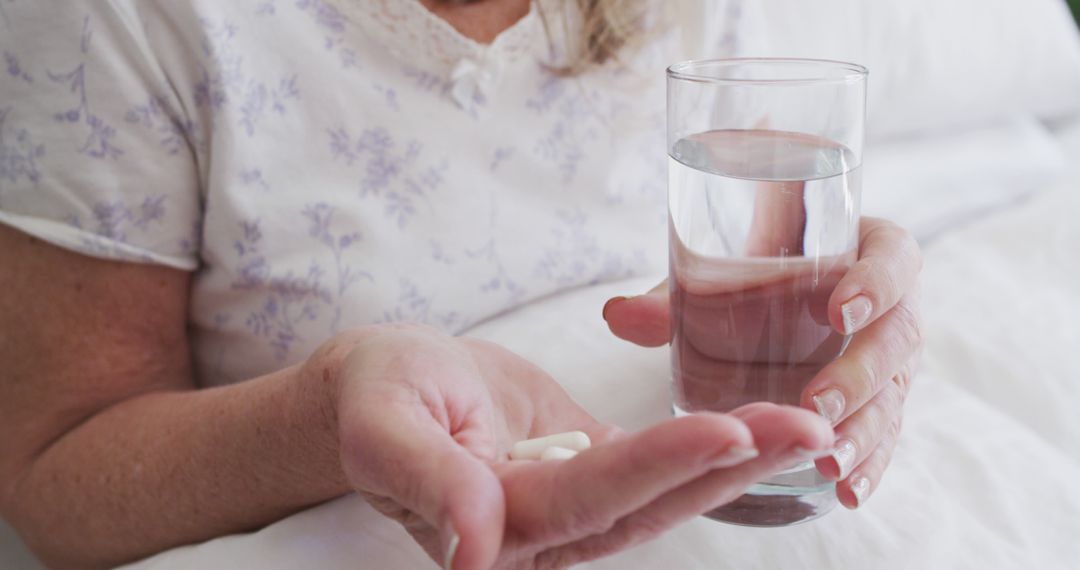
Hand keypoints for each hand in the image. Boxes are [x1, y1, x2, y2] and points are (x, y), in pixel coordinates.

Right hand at [311, 324, 832, 568]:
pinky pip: (652, 471)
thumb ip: (426, 481)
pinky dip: (707, 452)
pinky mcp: (584, 476)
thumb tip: (471, 550)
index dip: (655, 466)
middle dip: (728, 468)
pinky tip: (763, 431)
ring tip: (807, 426)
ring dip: (736, 463)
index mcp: (489, 525)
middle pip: (645, 506)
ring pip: (661, 495)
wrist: (384, 386)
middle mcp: (540, 533)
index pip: (584, 498)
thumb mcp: (382, 425)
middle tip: (809, 428)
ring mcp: (567, 509)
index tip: (725, 431)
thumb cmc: (375, 395)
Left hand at [604, 217, 921, 508]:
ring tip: (830, 462)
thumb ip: (673, 296)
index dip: (875, 282)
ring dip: (866, 431)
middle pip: (897, 337)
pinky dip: (869, 465)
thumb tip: (616, 316)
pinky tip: (846, 492)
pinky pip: (884, 435)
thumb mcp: (717, 276)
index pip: (893, 258)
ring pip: (893, 395)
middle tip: (818, 404)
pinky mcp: (879, 403)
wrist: (776, 289)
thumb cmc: (754, 273)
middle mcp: (890, 307)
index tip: (839, 310)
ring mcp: (889, 359)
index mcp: (865, 251)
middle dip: (861, 374)